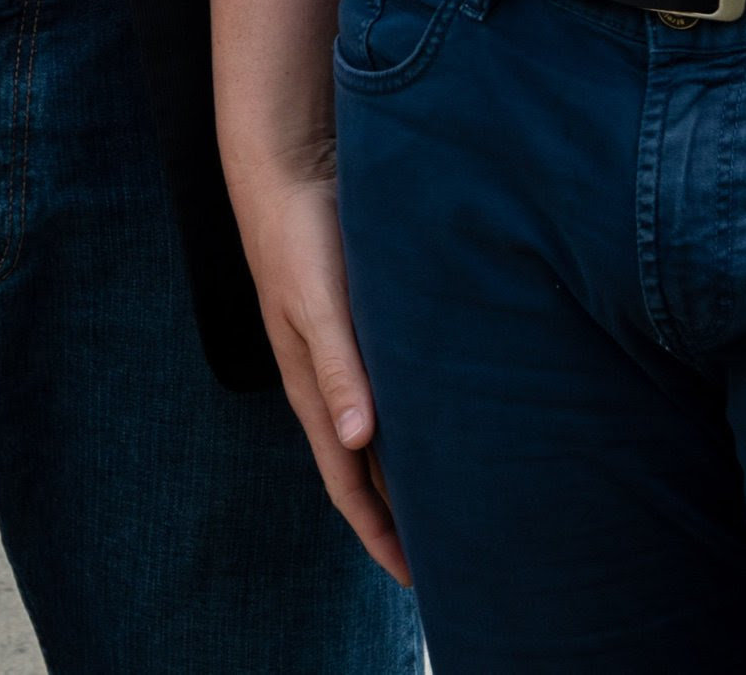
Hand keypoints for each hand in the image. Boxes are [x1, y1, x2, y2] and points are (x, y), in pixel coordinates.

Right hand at [232, 156, 411, 581]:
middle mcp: (331, 381)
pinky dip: (418, 422)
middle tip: (452, 557)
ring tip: (457, 506)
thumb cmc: (300, 235)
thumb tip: (357, 441)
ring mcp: (347, 355)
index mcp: (313, 388)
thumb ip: (338, 369)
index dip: (379, 533)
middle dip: (401, 517)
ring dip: (412, 474)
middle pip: (368, 469)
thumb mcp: (317, 303)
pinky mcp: (365, 325)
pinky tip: (450, 423)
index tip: (415, 578)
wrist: (288, 167)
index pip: (348, 483)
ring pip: (383, 434)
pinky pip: (395, 391)